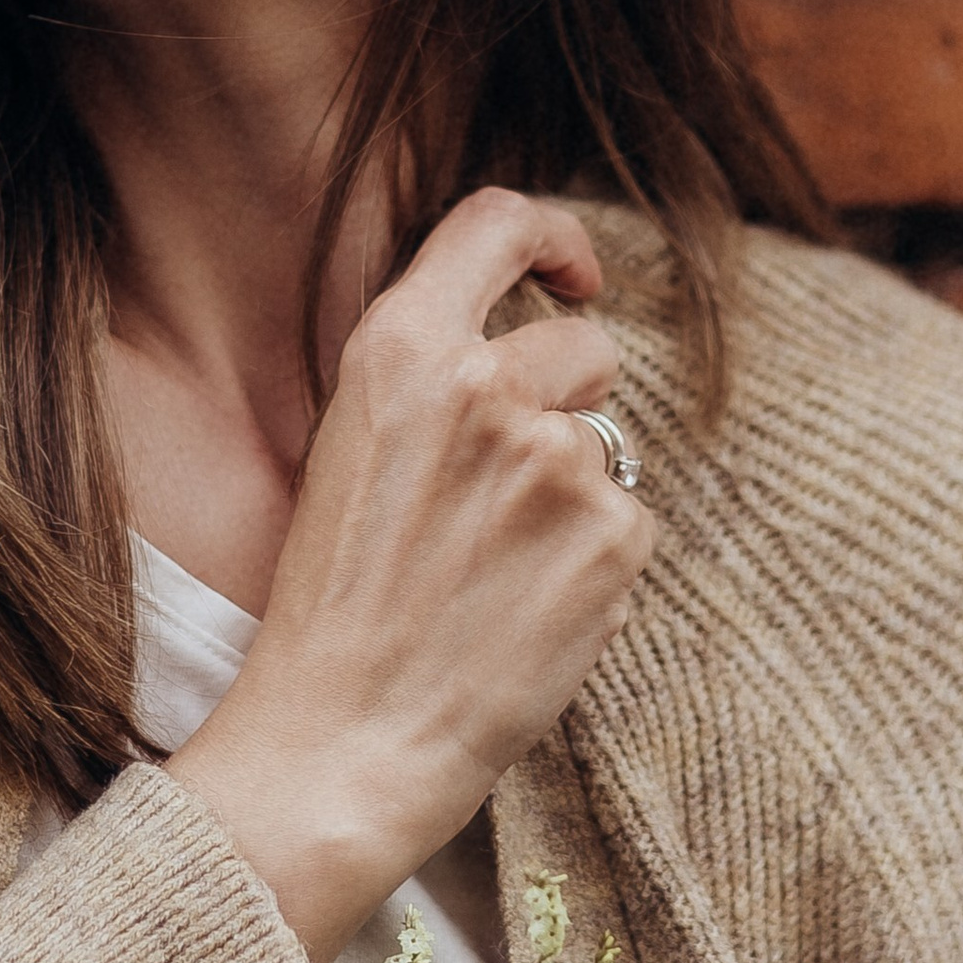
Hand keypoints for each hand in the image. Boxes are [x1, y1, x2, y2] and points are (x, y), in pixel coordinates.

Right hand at [172, 188, 653, 962]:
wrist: (341, 741)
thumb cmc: (333, 605)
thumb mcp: (351, 449)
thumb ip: (433, 378)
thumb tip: (534, 340)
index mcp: (398, 348)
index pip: (498, 222)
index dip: (552, 237)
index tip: (574, 275)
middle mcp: (482, 384)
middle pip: (581, 347)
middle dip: (566, 404)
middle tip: (504, 497)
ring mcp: (556, 458)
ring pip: (606, 446)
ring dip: (573, 497)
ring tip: (494, 576)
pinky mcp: (611, 536)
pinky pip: (629, 523)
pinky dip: (594, 566)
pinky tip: (526, 616)